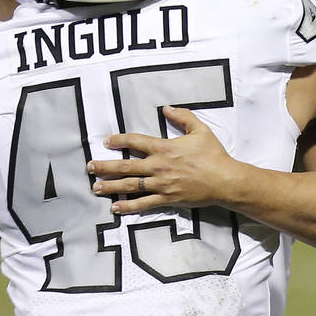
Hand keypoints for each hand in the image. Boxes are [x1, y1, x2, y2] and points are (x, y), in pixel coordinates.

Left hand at [87, 106, 246, 213]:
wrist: (225, 181)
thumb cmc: (214, 155)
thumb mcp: (200, 130)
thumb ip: (182, 117)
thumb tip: (166, 108)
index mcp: (165, 148)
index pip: (136, 141)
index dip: (119, 140)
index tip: (107, 141)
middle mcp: (158, 166)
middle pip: (126, 166)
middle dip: (105, 166)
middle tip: (90, 166)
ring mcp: (161, 185)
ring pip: (130, 185)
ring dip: (111, 186)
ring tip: (95, 187)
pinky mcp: (166, 199)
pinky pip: (143, 204)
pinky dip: (128, 206)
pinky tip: (115, 207)